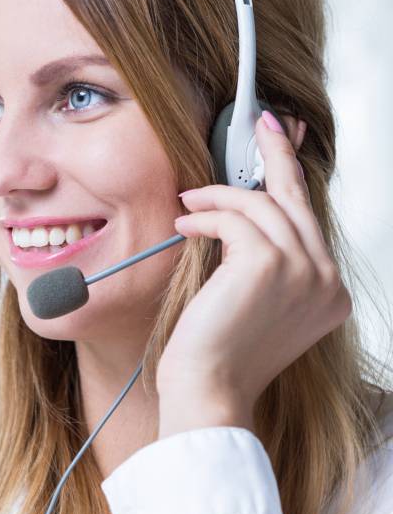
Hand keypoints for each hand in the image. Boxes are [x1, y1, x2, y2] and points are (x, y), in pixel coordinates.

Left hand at [156, 112, 350, 437]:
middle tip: (260, 121)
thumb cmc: (217, 356)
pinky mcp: (270, 264)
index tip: (277, 146)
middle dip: (277, 154)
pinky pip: (235, 218)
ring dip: (218, 198)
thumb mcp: (252, 305)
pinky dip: (206, 216)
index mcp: (329, 293)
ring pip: (262, 205)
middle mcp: (327, 281)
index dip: (290, 181)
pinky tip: (185, 225)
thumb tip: (241, 218)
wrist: (208, 391)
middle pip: (299, 200)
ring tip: (189, 204)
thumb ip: (263, 264)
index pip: (308, 223)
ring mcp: (304, 271)